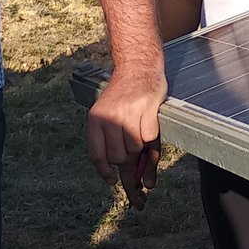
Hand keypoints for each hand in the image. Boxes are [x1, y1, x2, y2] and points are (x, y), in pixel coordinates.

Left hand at [86, 66, 165, 208]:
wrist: (137, 67)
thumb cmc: (123, 97)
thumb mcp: (109, 116)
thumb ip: (114, 144)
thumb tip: (134, 180)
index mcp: (95, 119)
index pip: (97, 155)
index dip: (105, 172)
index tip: (112, 182)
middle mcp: (110, 116)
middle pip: (119, 157)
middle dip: (130, 163)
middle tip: (137, 163)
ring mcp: (128, 112)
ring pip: (135, 149)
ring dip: (141, 149)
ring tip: (142, 135)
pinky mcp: (147, 107)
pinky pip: (150, 137)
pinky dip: (152, 140)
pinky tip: (150, 127)